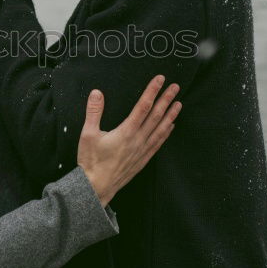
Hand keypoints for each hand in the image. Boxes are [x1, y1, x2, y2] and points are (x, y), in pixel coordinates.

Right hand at [77, 75, 181, 206]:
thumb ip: (94, 112)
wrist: (96, 187)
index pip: (143, 107)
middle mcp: (138, 140)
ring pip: (160, 129)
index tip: (160, 80)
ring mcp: (142, 150)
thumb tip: (97, 93)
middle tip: (175, 87)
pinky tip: (171, 127)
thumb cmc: (91, 162)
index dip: (152, 91)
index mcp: (126, 132)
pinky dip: (166, 133)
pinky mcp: (142, 160)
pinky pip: (158, 143)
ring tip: (179, 104)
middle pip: (156, 116)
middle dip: (166, 100)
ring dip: (170, 116)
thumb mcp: (87, 134)